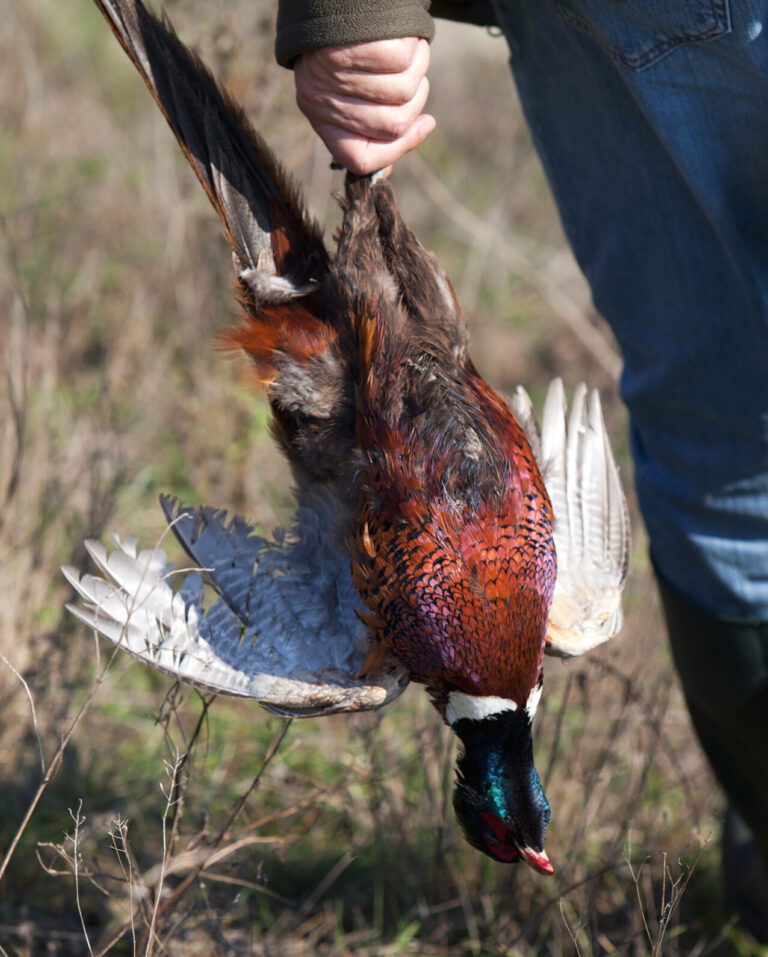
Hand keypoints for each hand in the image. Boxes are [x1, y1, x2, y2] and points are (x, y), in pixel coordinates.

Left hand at [294, 37, 435, 174]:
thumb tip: (404, 150)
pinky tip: (402, 36)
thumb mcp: (351, 95)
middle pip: (392, 125)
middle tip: (413, 78)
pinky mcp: (354, 42)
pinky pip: (403, 60)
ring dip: (418, 70)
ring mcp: (335, 70)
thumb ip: (374, 127)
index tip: (424, 125)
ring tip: (406, 52)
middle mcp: (322, 98)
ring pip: (404, 91)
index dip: (398, 149)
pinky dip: (414, 47)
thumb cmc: (349, 52)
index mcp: (320, 117)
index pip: (362, 159)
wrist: (333, 0)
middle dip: (416, 103)